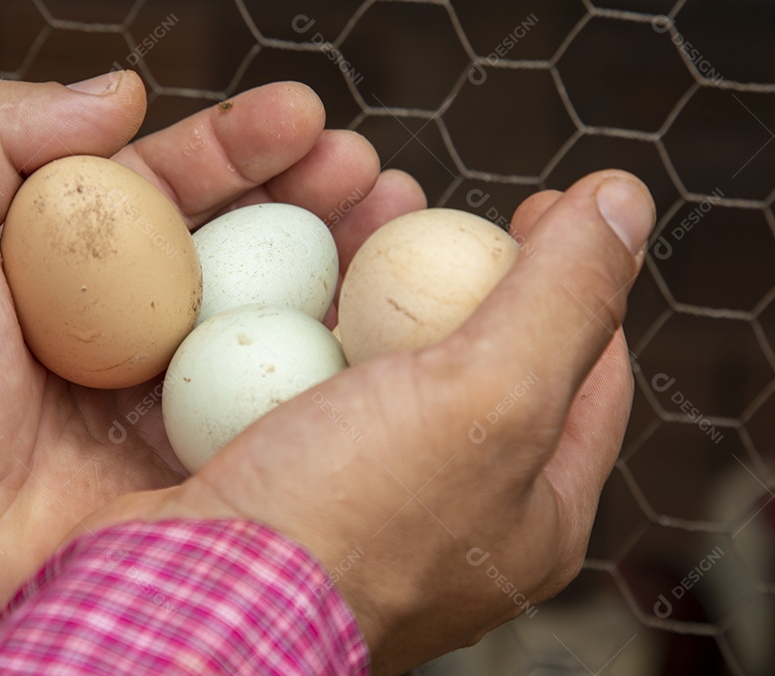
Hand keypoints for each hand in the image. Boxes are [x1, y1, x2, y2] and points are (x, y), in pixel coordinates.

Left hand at [0, 72, 418, 673]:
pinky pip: (284, 396)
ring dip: (345, 259)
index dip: (242, 143)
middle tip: (368, 171)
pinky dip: (338, 356)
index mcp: (76, 256)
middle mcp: (137, 315)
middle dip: (314, 191)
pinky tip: (383, 323)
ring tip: (399, 219)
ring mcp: (179, 387)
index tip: (303, 116)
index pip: (175, 180)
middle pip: (244, 237)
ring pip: (278, 308)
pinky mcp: (208, 454)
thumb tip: (117, 92)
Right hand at [74, 170, 654, 672]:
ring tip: (342, 212)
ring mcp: (347, 492)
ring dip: (358, 281)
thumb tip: (625, 203)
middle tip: (421, 206)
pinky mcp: (266, 473)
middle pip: (468, 358)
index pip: (588, 372)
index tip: (538, 207)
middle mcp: (442, 507)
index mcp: (528, 513)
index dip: (575, 276)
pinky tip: (269, 274)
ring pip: (369, 356)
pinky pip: (289, 376)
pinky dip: (285, 319)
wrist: (183, 605)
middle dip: (449, 269)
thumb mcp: (488, 402)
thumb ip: (564, 300)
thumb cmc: (347, 523)